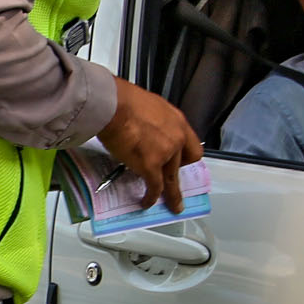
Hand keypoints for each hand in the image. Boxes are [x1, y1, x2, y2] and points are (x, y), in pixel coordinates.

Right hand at [100, 79, 202, 213]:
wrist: (113, 104)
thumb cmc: (122, 100)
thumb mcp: (148, 106)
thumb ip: (153, 122)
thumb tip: (143, 129)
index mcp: (176, 121)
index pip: (191, 144)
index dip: (184, 156)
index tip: (178, 162)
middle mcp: (175, 137)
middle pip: (184, 163)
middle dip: (178, 175)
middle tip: (175, 186)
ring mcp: (165, 152)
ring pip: (172, 179)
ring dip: (171, 194)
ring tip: (172, 204)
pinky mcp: (150, 165)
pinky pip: (155, 186)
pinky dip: (151, 197)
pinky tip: (147, 201)